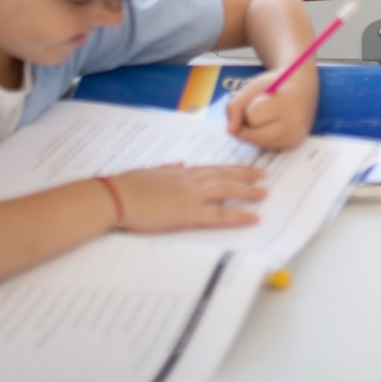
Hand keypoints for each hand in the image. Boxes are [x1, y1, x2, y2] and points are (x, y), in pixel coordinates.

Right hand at [103, 164, 267, 231]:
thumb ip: (167, 168)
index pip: (213, 168)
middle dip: (246, 176)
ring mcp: (191, 196)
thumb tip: (179, 163)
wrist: (115, 196)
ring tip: (265, 194)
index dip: (232, 168)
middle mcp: (191, 180)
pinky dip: (239, 215)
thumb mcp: (150, 172)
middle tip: (264, 176)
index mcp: (181, 172)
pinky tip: (253, 218)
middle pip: (225, 176)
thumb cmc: (127, 186)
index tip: (246, 168)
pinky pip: (220, 214)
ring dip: (248, 192)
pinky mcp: (188, 213)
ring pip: (227, 191)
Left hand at [225, 63, 317, 149]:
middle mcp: (295, 124)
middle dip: (247, 125)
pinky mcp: (293, 146)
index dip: (249, 107)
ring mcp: (295, 137)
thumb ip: (234, 106)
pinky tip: (272, 124)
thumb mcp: (252, 87)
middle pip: (253, 136)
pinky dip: (263, 138)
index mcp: (287, 102)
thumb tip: (230, 131)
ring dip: (254, 132)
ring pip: (257, 144)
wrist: (302, 87)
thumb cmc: (275, 84)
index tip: (262, 97)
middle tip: (258, 109)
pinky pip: (265, 147)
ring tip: (267, 116)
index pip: (252, 116)